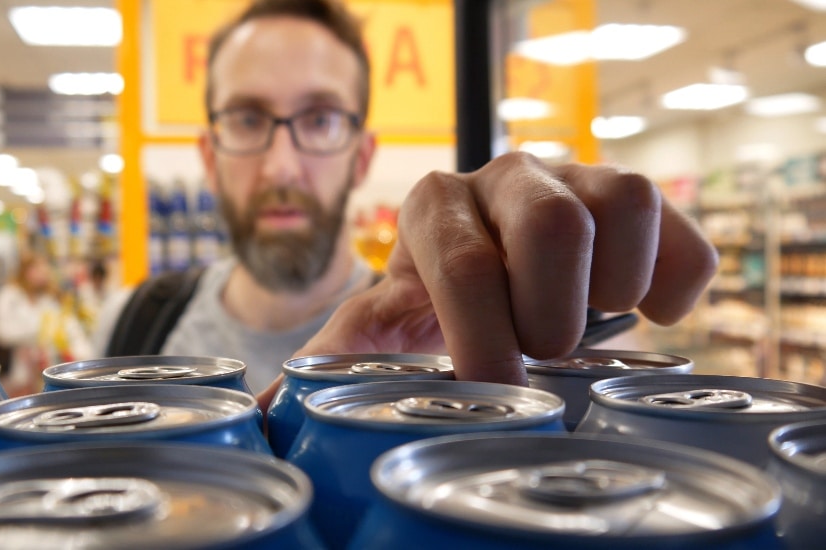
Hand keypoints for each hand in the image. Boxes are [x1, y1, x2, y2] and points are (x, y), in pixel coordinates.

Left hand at [256, 152, 716, 409]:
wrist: (490, 267)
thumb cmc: (431, 304)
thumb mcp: (379, 327)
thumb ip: (336, 359)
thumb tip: (267, 412)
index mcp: (433, 207)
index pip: (464, 262)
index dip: (484, 336)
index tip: (495, 387)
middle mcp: (503, 175)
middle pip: (550, 226)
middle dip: (549, 314)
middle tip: (538, 352)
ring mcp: (573, 175)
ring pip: (620, 203)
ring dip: (610, 288)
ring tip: (584, 325)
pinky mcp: (632, 196)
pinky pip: (676, 224)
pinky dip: (675, 279)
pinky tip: (649, 315)